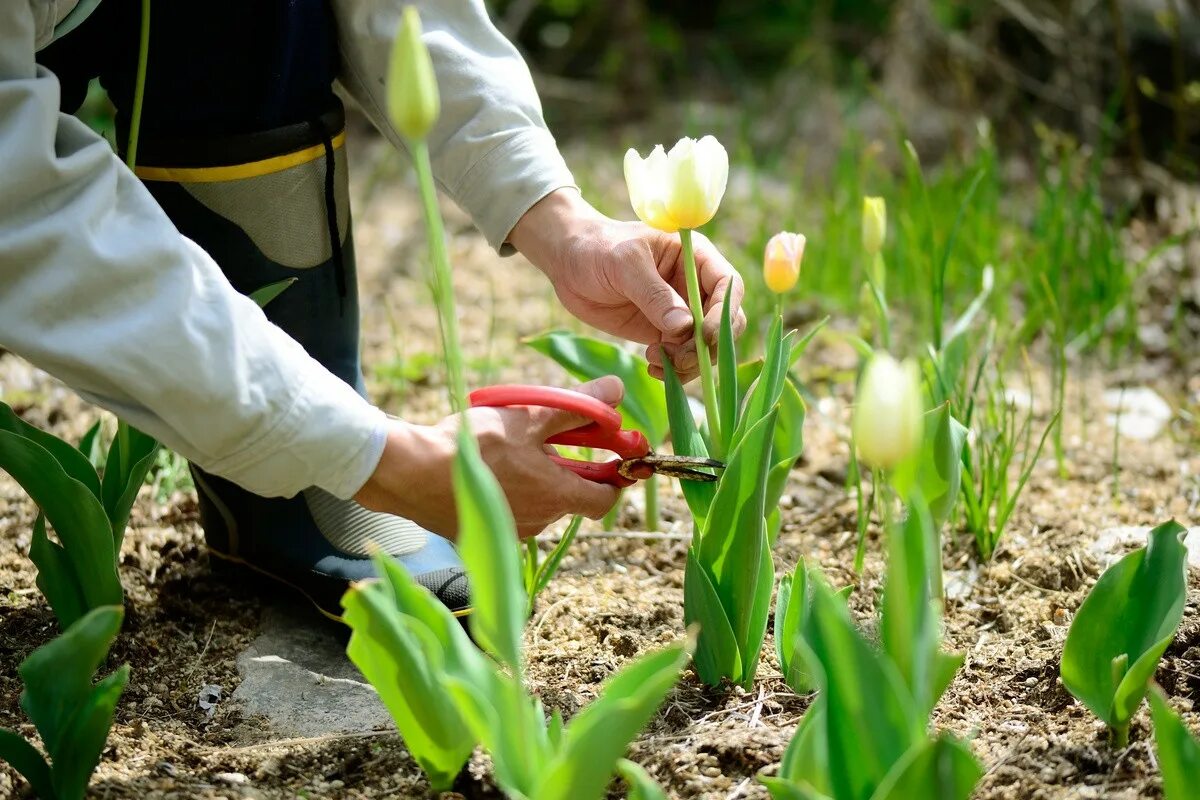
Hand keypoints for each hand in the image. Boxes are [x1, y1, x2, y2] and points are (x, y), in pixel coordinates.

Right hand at [355, 377, 622, 538]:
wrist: (412, 472)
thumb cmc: (476, 445)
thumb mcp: (530, 417)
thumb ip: (576, 407)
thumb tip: (616, 390)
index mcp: (557, 496)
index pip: (605, 500)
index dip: (612, 478)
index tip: (609, 457)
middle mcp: (539, 521)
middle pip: (568, 496)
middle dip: (563, 468)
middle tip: (543, 437)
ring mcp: (509, 531)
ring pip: (537, 502)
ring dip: (533, 478)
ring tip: (506, 449)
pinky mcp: (482, 532)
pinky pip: (508, 510)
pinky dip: (507, 490)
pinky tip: (485, 468)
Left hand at [509, 189, 746, 382]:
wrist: (568, 262)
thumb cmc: (596, 248)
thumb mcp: (624, 263)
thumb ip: (654, 294)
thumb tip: (685, 326)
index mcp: (695, 257)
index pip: (729, 286)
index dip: (724, 313)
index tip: (704, 335)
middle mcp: (695, 285)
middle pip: (725, 322)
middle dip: (707, 345)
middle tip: (676, 355)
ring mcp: (681, 312)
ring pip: (706, 346)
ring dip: (690, 362)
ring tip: (656, 361)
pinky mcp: (664, 333)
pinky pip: (683, 357)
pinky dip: (675, 369)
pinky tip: (653, 367)